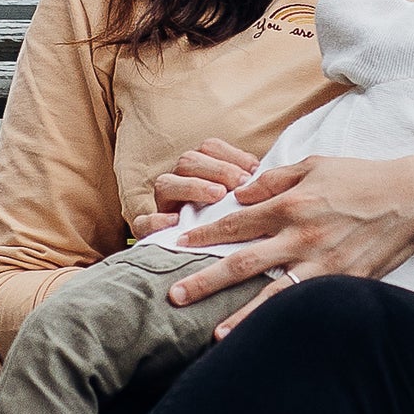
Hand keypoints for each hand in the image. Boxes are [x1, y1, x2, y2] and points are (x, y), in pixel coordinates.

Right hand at [144, 136, 261, 231]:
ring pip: (164, 183)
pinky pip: (142, 221)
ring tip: (217, 196)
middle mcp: (179, 182)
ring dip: (192, 187)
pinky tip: (175, 221)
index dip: (230, 156)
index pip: (209, 148)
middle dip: (216, 169)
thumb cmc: (235, 227)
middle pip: (188, 160)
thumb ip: (253, 186)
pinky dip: (155, 221)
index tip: (254, 171)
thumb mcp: (246, 202)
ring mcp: (163, 205)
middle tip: (240, 184)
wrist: (207, 265)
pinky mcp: (150, 230)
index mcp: (201, 170)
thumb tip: (271, 176)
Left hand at [163, 152, 413, 326]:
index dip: (203, 235)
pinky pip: (305, 304)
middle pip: (242, 262)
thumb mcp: (315, 165)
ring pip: (271, 294)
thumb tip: (241, 194)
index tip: (177, 245)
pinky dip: (283, 320)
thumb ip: (274, 179)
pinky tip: (266, 336)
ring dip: (240, 315)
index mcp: (290, 204)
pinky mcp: (343, 281)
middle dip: (205, 281)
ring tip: (213, 334)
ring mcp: (322, 264)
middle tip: (175, 296)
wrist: (411, 200)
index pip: (235, 223)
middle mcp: (300, 236)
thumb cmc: (361, 179)